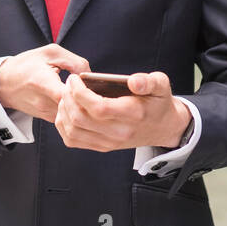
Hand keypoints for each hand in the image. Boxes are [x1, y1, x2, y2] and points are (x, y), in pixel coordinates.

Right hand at [0, 44, 90, 122]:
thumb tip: (90, 75)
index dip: (83, 89)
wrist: (4, 83)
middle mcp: (43, 102)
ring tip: (83, 91)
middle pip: (74, 106)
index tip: (86, 80)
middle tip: (91, 85)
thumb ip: (74, 61)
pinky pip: (68, 116)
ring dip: (82, 104)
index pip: (67, 94)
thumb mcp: (50, 52)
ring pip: (73, 114)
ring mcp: (46, 113)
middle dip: (87, 97)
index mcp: (42, 82)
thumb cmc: (27, 64)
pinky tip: (75, 98)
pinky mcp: (48, 118)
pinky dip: (75, 108)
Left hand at [55, 72, 189, 151]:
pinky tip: (66, 110)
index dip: (80, 93)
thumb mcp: (160, 85)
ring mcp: (109, 142)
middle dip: (68, 98)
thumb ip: (148, 81)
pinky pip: (73, 140)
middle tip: (68, 84)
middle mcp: (119, 132)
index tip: (75, 79)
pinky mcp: (102, 147)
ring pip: (73, 131)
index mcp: (133, 114)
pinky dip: (63, 125)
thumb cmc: (158, 102)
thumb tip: (134, 81)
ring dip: (64, 111)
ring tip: (66, 95)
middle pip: (81, 119)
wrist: (163, 127)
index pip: (98, 108)